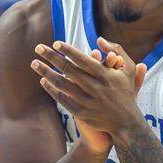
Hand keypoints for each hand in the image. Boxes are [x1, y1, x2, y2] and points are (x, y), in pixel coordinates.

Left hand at [32, 38, 146, 150]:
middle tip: (38, 48)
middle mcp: (94, 87)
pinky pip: (62, 99)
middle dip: (51, 57)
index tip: (56, 43)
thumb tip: (99, 39)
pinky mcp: (80, 112)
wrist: (125, 123)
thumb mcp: (128, 69)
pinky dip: (51, 90)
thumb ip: (117, 50)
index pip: (82, 59)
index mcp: (105, 75)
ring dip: (46, 72)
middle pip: (68, 69)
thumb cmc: (126, 93)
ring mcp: (86, 100)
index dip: (68, 50)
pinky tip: (43, 82)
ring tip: (34, 63)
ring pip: (61, 84)